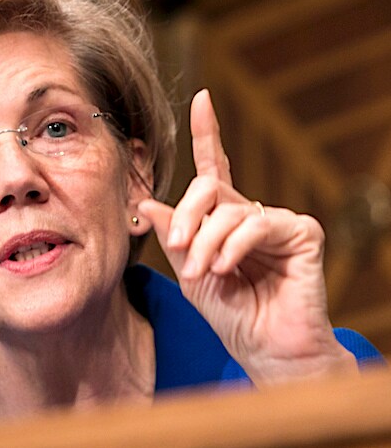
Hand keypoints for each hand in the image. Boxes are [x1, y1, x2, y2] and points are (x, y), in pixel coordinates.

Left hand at [139, 89, 357, 386]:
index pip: (215, 167)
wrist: (263, 348)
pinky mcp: (302, 231)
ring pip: (229, 209)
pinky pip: (256, 223)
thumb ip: (173, 235)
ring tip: (200, 273)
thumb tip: (144, 200)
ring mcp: (277, 220)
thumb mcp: (189, 271)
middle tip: (180, 248)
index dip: (208, 132)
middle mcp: (251, 212)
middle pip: (209, 186)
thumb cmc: (230, 313)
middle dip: (187, 215)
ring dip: (206, 243)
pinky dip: (233, 247)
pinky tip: (226, 268)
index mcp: (225, 218)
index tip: (201, 98)